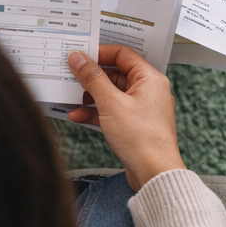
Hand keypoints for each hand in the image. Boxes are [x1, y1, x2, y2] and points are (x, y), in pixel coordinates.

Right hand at [67, 46, 184, 190]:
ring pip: (111, 93)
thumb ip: (92, 78)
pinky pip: (111, 110)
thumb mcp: (110, 102)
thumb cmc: (142, 138)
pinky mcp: (134, 124)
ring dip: (90, 96)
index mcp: (149, 79)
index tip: (80, 57)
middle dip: (91, 78)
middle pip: (115, 74)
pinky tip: (78, 116)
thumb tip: (78, 58)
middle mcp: (148, 91)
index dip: (99, 53)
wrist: (154, 172)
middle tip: (72, 77)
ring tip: (72, 99)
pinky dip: (95, 112)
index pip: (123, 54)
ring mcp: (141, 108)